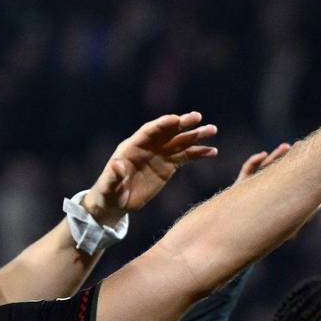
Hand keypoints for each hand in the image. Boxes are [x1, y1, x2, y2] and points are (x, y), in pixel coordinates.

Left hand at [82, 112, 218, 223]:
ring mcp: (159, 156)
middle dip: (182, 124)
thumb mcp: (108, 186)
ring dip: (195, 136)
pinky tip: (212, 152)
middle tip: (198, 117)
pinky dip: (198, 154)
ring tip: (212, 130)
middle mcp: (147, 147)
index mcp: (131, 147)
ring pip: (179, 142)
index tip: (176, 119)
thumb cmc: (108, 193)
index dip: (162, 125)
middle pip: (167, 132)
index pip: (149, 131)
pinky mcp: (167, 167)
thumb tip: (117, 165)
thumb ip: (113, 175)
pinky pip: (185, 157)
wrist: (115, 203)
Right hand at [236, 143, 316, 238]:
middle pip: (276, 168)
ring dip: (275, 156)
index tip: (306, 156)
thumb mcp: (285, 223)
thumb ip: (300, 213)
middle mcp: (263, 187)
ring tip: (286, 147)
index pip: (286, 176)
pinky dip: (253, 161)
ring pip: (264, 166)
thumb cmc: (261, 230)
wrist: (238, 233)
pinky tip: (263, 155)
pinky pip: (247, 170)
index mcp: (274, 193)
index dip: (295, 166)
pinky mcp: (240, 186)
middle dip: (286, 157)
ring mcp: (251, 185)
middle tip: (297, 146)